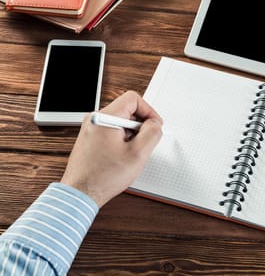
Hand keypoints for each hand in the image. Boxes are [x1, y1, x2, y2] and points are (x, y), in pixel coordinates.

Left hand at [60, 91, 162, 206]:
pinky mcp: (90, 139)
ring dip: (131, 134)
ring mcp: (90, 129)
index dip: (149, 111)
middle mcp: (94, 120)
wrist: (81, 194)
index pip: (132, 99)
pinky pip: (111, 131)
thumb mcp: (138, 154)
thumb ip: (152, 133)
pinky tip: (122, 156)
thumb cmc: (103, 177)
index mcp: (104, 118)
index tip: (154, 126)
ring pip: (120, 122)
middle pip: (126, 110)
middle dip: (140, 125)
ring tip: (131, 153)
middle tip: (144, 143)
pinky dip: (122, 140)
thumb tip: (155, 124)